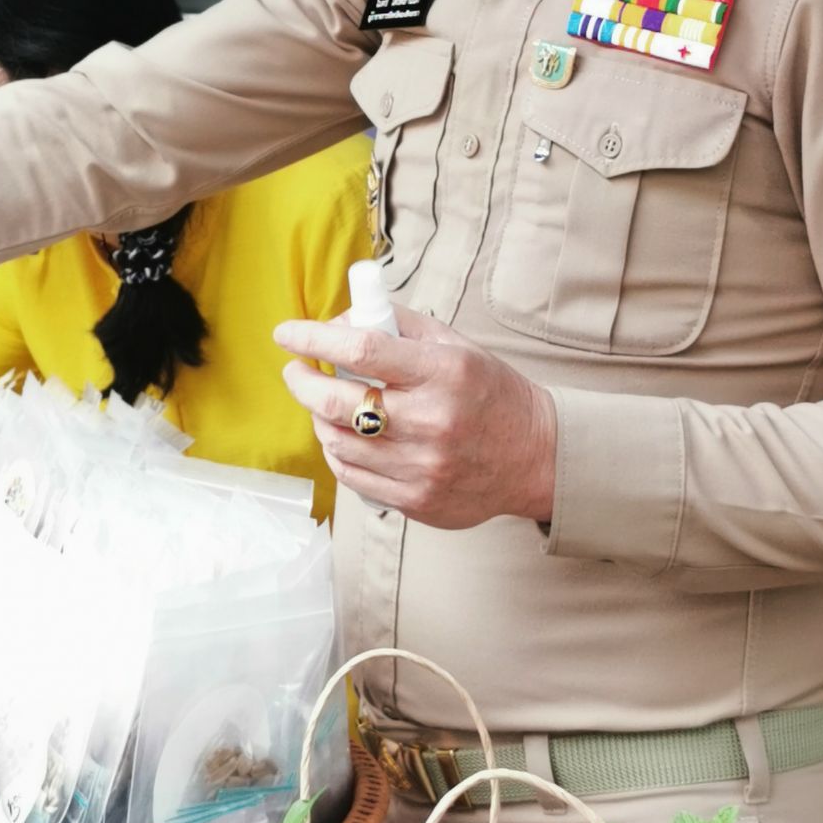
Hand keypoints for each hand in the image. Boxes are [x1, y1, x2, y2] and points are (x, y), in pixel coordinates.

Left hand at [274, 306, 555, 529]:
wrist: (534, 456)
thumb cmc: (489, 393)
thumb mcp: (455, 345)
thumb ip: (398, 326)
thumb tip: (339, 321)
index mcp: (443, 372)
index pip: (362, 349)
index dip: (314, 339)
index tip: (287, 333)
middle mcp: (432, 421)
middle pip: (337, 401)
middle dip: (301, 381)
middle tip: (295, 370)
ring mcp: (422, 467)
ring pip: (337, 442)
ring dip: (317, 416)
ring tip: (322, 402)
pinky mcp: (417, 500)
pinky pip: (352, 476)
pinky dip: (336, 451)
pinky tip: (341, 436)